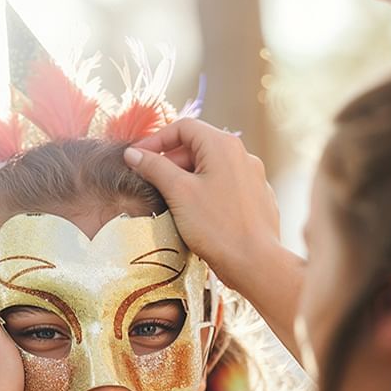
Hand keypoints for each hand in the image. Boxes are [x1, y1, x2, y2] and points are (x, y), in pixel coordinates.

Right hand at [124, 119, 280, 292]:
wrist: (255, 263)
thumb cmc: (217, 227)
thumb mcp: (178, 193)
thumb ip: (154, 167)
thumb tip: (133, 153)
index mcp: (223, 146)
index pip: (183, 127)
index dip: (156, 139)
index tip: (137, 157)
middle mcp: (242, 155)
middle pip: (198, 147)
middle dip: (170, 161)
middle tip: (150, 182)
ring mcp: (253, 177)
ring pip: (211, 168)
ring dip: (187, 178)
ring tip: (170, 201)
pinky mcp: (256, 199)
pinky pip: (225, 186)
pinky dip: (206, 192)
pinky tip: (196, 214)